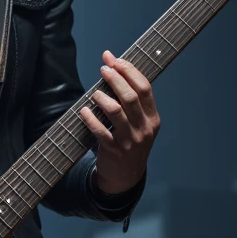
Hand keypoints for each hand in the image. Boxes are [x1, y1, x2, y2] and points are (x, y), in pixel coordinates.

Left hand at [78, 49, 159, 195]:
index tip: (116, 60)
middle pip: (130, 96)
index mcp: (152, 119)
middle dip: (116, 78)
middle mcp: (144, 129)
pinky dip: (90, 119)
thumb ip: (132, 104)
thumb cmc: (130, 145)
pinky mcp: (113, 151)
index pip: (145, 88)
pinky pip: (100, 131)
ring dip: (103, 97)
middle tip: (103, 69)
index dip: (130, 71)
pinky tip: (84, 110)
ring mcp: (129, 141)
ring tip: (95, 92)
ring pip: (116, 111)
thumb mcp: (140, 125)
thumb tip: (115, 72)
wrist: (125, 177)